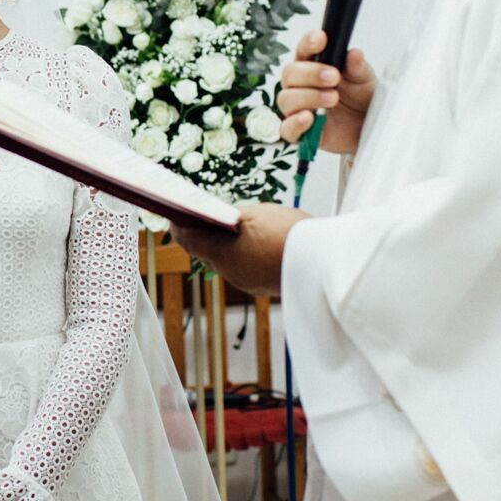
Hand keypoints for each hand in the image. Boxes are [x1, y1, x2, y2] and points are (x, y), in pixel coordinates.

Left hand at [169, 202, 309, 297]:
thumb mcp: (257, 215)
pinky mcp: (263, 285)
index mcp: (223, 255)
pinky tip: (250, 242)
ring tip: (225, 228)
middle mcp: (231, 274)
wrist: (325, 261)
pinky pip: (244, 268)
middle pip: (206, 253)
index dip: (180, 227)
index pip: (189, 240)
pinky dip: (242, 255)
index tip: (175, 216)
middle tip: (199, 219)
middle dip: (201, 236)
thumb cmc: (290, 233)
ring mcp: (248, 282)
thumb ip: (233, 216)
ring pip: (226, 262)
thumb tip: (220, 218)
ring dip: (222, 246)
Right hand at [277, 29, 376, 153]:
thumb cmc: (363, 99)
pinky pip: (287, 129)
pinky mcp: (300, 132)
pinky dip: (295, 123)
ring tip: (333, 98)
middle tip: (334, 77)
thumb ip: (358, 68)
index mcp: (315, 65)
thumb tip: (354, 54)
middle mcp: (302, 85)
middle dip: (310, 73)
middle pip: (290, 74)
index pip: (303, 50)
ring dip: (308, 96)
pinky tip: (309, 118)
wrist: (368, 128)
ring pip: (286, 98)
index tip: (321, 39)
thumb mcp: (366, 81)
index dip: (308, 43)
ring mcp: (298, 108)